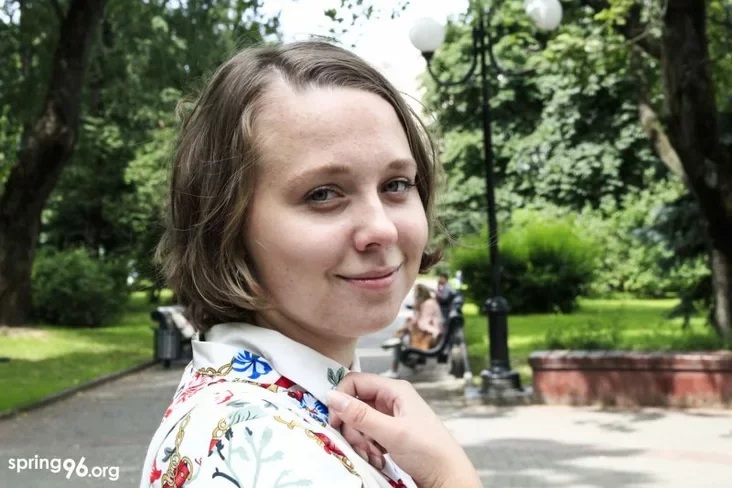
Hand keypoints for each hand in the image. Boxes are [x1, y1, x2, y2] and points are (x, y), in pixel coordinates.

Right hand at [327, 373, 481, 487]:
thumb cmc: (427, 450)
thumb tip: (331, 396)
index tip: (335, 421)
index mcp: (394, 389)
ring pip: (359, 421)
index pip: (355, 382)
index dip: (341, 399)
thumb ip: (361, 415)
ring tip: (374, 453)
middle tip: (362, 444)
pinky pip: (368, 434)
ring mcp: (390, 416)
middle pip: (355, 404)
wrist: (446, 476)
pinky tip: (378, 456)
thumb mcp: (392, 432)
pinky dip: (368, 446)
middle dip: (353, 426)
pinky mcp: (390, 432)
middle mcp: (391, 399)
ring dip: (360, 439)